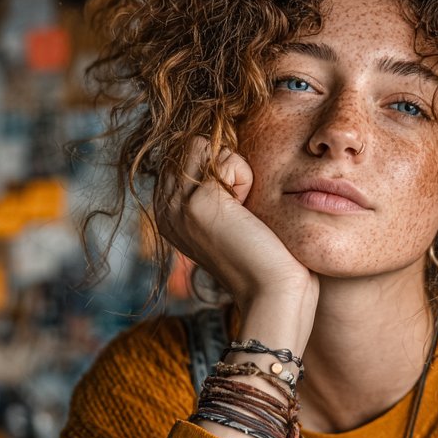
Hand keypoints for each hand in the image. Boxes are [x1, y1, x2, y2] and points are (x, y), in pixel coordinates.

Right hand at [154, 137, 317, 321]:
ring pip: (205, 145)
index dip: (218, 164)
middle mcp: (164, 208)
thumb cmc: (264, 254)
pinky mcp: (197, 203)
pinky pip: (226, 159)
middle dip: (224, 162)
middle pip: (192, 144)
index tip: (235, 202)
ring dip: (234, 168)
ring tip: (242, 207)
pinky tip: (247, 211)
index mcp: (168, 211)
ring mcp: (176, 205)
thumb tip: (218, 144)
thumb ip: (215, 184)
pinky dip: (246, 178)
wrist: (273, 292)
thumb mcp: (230, 214)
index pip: (185, 152)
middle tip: (240, 204)